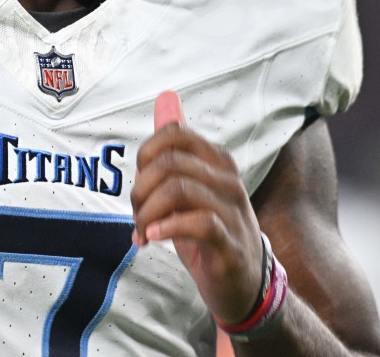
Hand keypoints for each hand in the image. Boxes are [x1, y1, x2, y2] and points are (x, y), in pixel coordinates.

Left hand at [130, 91, 263, 324]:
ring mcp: (233, 211)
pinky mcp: (231, 243)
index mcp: (216, 161)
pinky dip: (167, 228)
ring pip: (178, 190)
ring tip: (143, 231)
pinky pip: (198, 223)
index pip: (173, 134)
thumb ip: (176, 144)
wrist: (242, 283)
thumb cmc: (209, 228)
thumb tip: (166, 97)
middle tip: (137, 215)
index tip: (140, 183)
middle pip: (169, 163)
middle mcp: (228, 180)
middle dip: (140, 190)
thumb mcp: (189, 182)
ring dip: (147, 213)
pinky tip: (155, 237)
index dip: (145, 156)